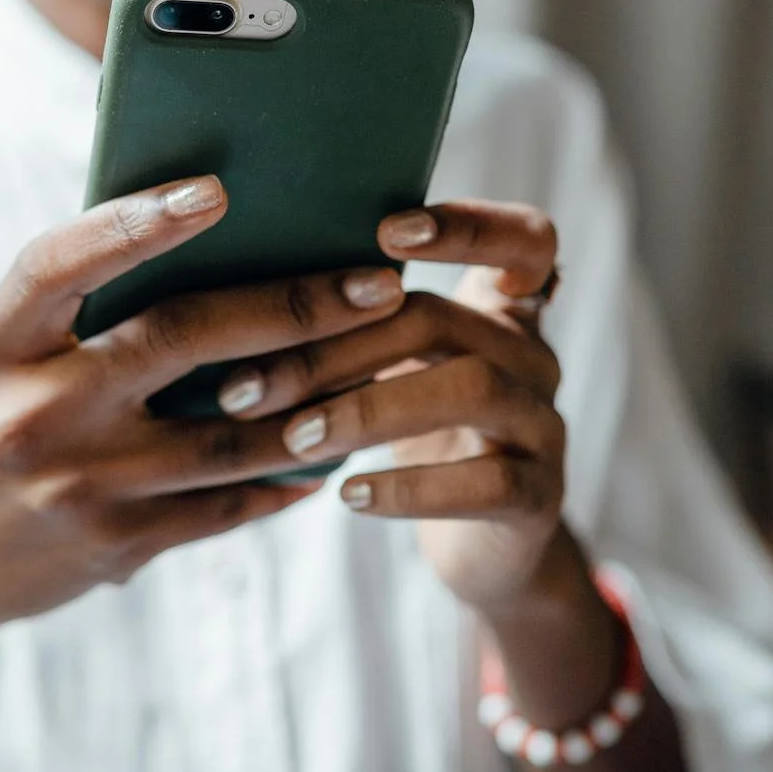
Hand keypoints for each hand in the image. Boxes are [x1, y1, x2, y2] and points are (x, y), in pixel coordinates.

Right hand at [0, 175, 407, 646]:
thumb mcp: (1, 358)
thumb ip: (78, 309)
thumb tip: (209, 234)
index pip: (60, 266)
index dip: (133, 223)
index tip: (215, 190)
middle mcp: (32, 411)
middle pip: (178, 340)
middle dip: (292, 307)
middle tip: (376, 283)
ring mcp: (75, 486)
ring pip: (226, 434)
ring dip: (317, 398)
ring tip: (383, 361)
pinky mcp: (114, 546)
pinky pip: (224, 506)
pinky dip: (284, 476)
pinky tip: (331, 451)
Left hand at [211, 200, 565, 616]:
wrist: (484, 547)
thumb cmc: (416, 433)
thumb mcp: (394, 366)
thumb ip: (353, 321)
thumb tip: (228, 288)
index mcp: (500, 308)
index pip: (523, 238)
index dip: (468, 225)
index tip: (386, 231)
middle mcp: (532, 354)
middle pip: (442, 319)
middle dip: (336, 347)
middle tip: (247, 386)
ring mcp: (544, 424)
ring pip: (472, 389)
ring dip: (368, 410)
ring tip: (295, 440)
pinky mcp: (540, 496)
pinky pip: (486, 481)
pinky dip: (410, 487)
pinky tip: (348, 495)